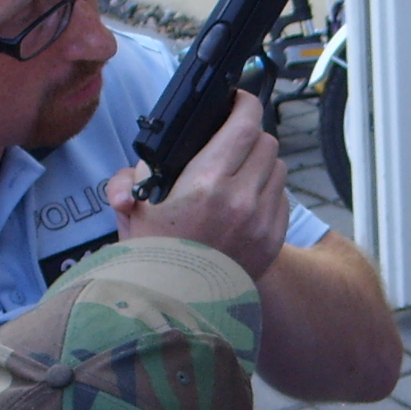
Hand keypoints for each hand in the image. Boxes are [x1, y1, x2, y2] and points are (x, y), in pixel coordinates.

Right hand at [106, 89, 288, 278]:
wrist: (175, 308)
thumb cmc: (152, 258)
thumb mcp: (129, 212)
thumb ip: (128, 180)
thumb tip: (141, 171)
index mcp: (206, 183)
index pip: (245, 123)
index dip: (243, 104)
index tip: (235, 101)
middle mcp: (241, 200)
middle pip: (266, 141)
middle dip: (249, 134)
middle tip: (231, 138)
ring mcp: (262, 222)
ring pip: (278, 169)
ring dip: (261, 164)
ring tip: (237, 172)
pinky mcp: (272, 241)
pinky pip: (281, 199)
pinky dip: (267, 193)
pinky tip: (244, 201)